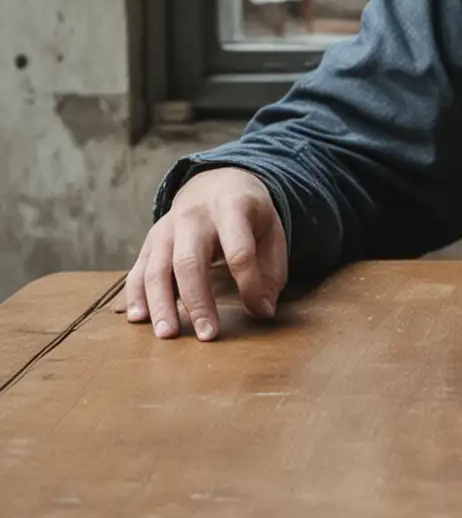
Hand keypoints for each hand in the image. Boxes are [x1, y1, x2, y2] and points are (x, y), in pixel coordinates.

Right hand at [125, 168, 287, 339]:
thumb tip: (264, 311)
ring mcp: (166, 228)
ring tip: (168, 334)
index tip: (257, 309)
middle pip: (190, 262)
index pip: (239, 251)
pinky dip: (134, 296)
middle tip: (208, 335)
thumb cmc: (247, 214)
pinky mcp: (150, 241)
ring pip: (156, 268)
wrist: (216, 182)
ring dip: (160, 304)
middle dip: (197, 301)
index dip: (248, 284)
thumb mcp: (271, 230)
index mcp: (232, 208)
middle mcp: (194, 217)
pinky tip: (138, 318)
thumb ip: (271, 270)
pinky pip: (137, 271)